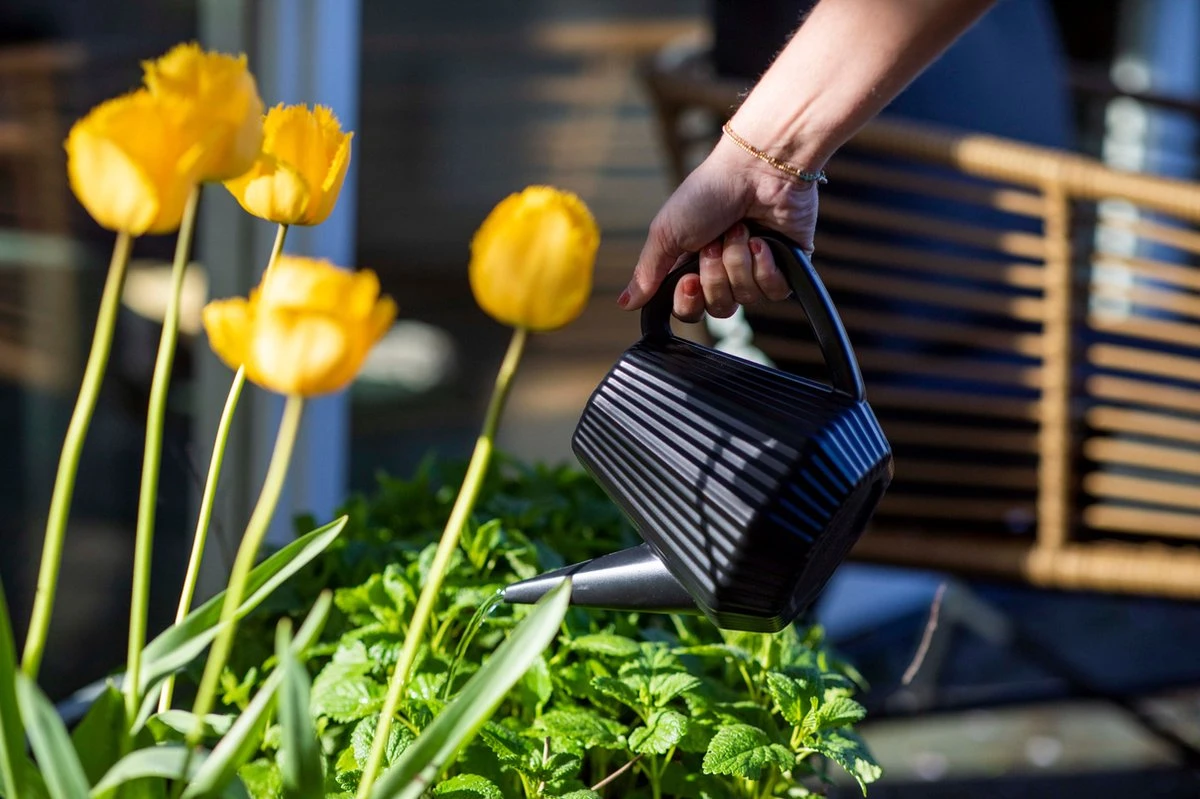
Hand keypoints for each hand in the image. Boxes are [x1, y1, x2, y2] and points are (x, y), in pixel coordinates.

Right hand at [618, 136, 818, 321]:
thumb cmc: (709, 192)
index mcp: (693, 265)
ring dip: (739, 262)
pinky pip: (775, 292)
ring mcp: (757, 270)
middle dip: (715, 275)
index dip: (689, 302)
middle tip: (714, 242)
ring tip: (741, 230)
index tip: (689, 279)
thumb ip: (647, 272)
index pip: (689, 309)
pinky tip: (763, 240)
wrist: (755, 169)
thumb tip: (626, 304)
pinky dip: (766, 266)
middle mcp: (725, 271)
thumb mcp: (666, 232)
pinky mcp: (787, 267)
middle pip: (718, 308)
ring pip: (747, 299)